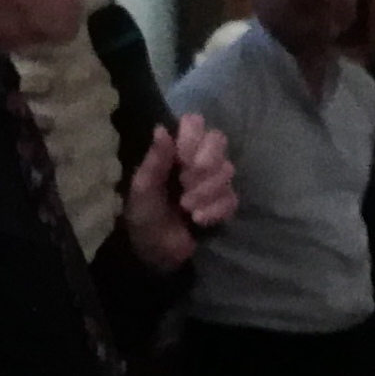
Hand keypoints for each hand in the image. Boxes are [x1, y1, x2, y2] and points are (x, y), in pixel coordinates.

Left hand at [125, 114, 236, 270]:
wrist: (153, 252)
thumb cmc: (143, 214)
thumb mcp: (143, 188)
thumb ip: (155, 159)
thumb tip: (161, 128)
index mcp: (176, 150)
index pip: (195, 123)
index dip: (192, 138)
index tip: (180, 158)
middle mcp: (198, 159)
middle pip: (219, 140)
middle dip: (204, 163)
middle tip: (184, 183)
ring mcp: (214, 181)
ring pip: (227, 170)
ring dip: (205, 191)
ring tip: (185, 207)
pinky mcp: (224, 204)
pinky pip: (231, 198)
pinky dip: (214, 210)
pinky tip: (197, 220)